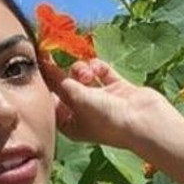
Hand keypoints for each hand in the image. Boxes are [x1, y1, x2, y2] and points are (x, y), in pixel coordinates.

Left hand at [38, 53, 179, 156]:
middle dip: (64, 76)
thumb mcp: (77, 100)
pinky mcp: (118, 89)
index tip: (39, 66)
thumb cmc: (107, 119)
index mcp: (71, 125)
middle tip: (51, 58)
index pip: (53, 101)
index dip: (46, 85)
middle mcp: (85, 113)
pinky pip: (103, 72)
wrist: (144, 122)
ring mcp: (103, 100)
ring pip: (84, 77)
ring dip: (82, 71)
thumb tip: (46, 69)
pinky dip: (99, 67)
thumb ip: (61, 83)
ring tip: (87, 74)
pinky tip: (98, 68)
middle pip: (67, 88)